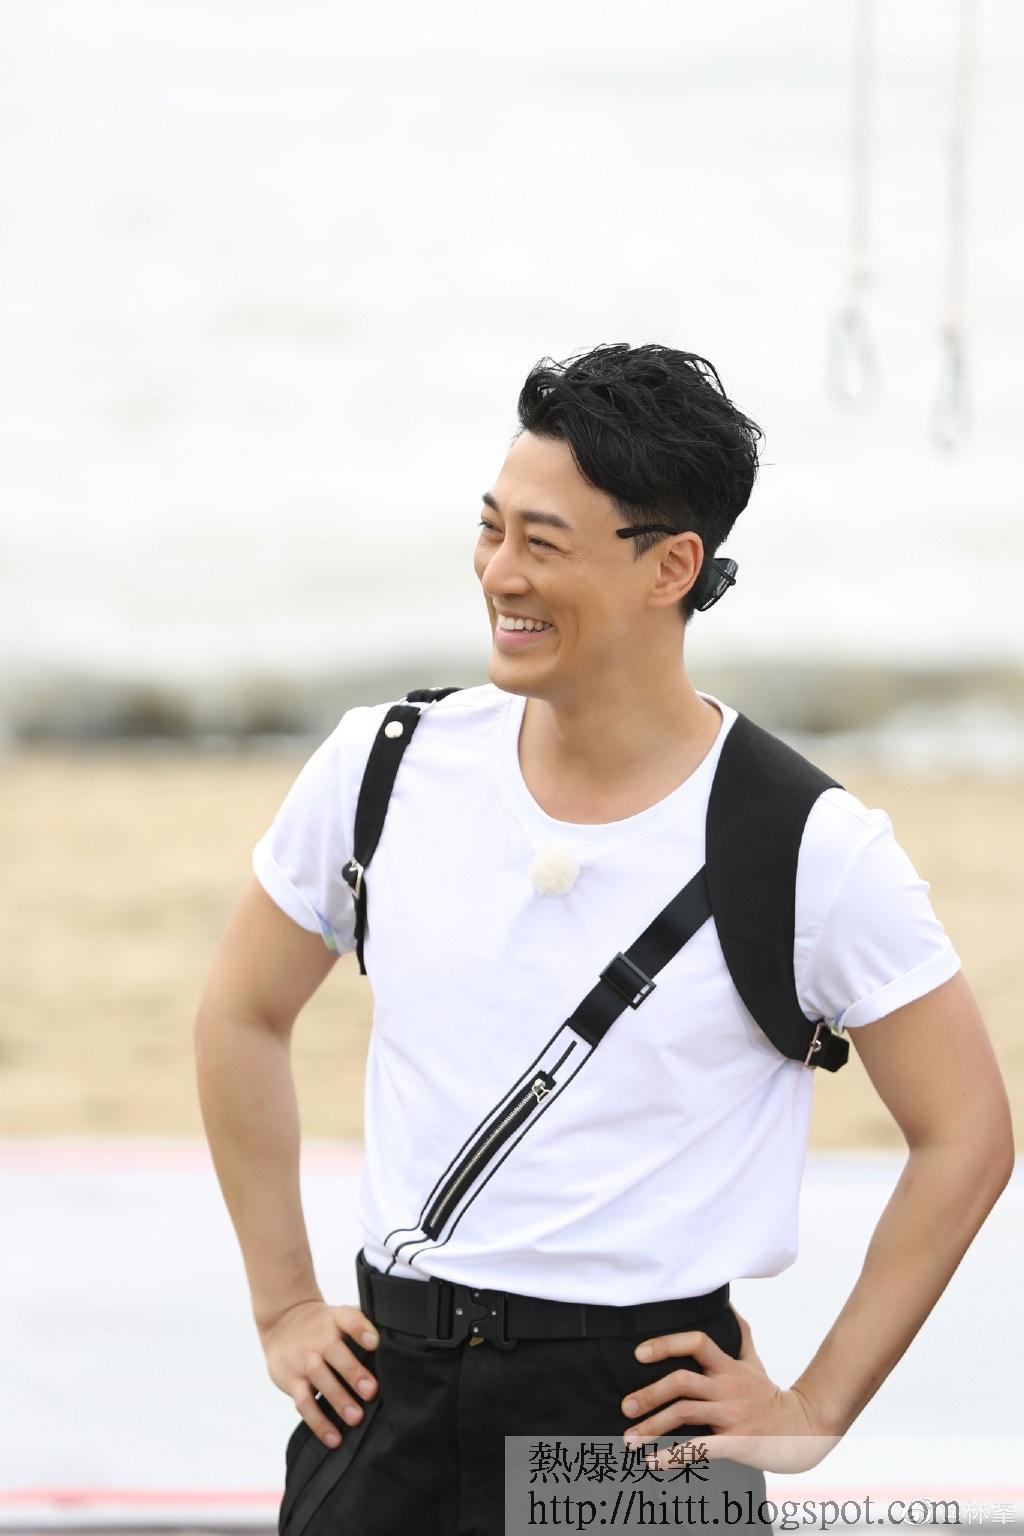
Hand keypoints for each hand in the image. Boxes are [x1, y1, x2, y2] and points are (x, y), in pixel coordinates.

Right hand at [259, 1300, 380, 1448]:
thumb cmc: (324, 1326)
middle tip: (371, 1391)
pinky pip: (303, 1403)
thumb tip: (403, 1339)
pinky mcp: (291, 1381)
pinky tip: (334, 1438)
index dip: (362, 1330)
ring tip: (356, 1418)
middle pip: (335, 1352)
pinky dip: (318, 1422)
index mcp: (336, 1319)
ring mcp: (304, 1360)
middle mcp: (319, 1338)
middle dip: (352, 1372)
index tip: (376, 1343)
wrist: (283, 1323)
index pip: (349, 1319)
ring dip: (338, 1399)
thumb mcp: (340, 1316)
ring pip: (319, 1378)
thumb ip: (366, 1325)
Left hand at [621, 1307, 841, 1473]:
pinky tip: (652, 1463)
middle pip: (682, 1382)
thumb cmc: (769, 1395)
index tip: (638, 1353)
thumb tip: (726, 1303)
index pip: (697, 1342)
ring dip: (652, 1427)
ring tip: (629, 1439)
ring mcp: (731, 1416)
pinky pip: (699, 1449)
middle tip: (625, 1405)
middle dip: (649, 1394)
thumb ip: (738, 1334)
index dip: (667, 1344)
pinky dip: (673, 1457)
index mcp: (728, 1367)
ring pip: (685, 1415)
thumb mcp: (753, 1361)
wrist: (802, 1430)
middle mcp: (728, 1388)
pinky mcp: (736, 1444)